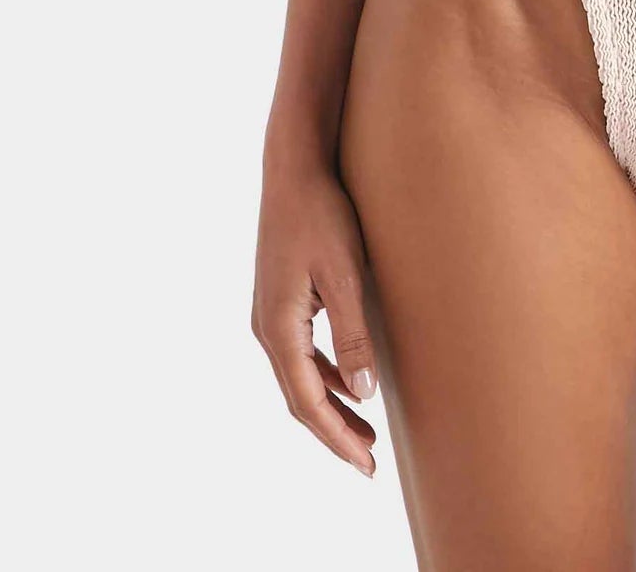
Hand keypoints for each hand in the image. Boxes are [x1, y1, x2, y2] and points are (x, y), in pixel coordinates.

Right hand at [252, 152, 380, 477]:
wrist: (293, 168)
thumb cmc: (321, 215)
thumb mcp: (344, 275)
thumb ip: (353, 335)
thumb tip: (363, 394)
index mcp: (278, 330)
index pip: (307, 403)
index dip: (337, 438)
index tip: (365, 466)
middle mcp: (266, 329)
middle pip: (300, 398)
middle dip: (334, 432)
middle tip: (369, 461)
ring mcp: (269, 314)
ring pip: (299, 378)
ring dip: (331, 406)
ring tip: (365, 430)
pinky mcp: (280, 299)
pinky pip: (300, 353)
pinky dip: (324, 375)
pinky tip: (348, 381)